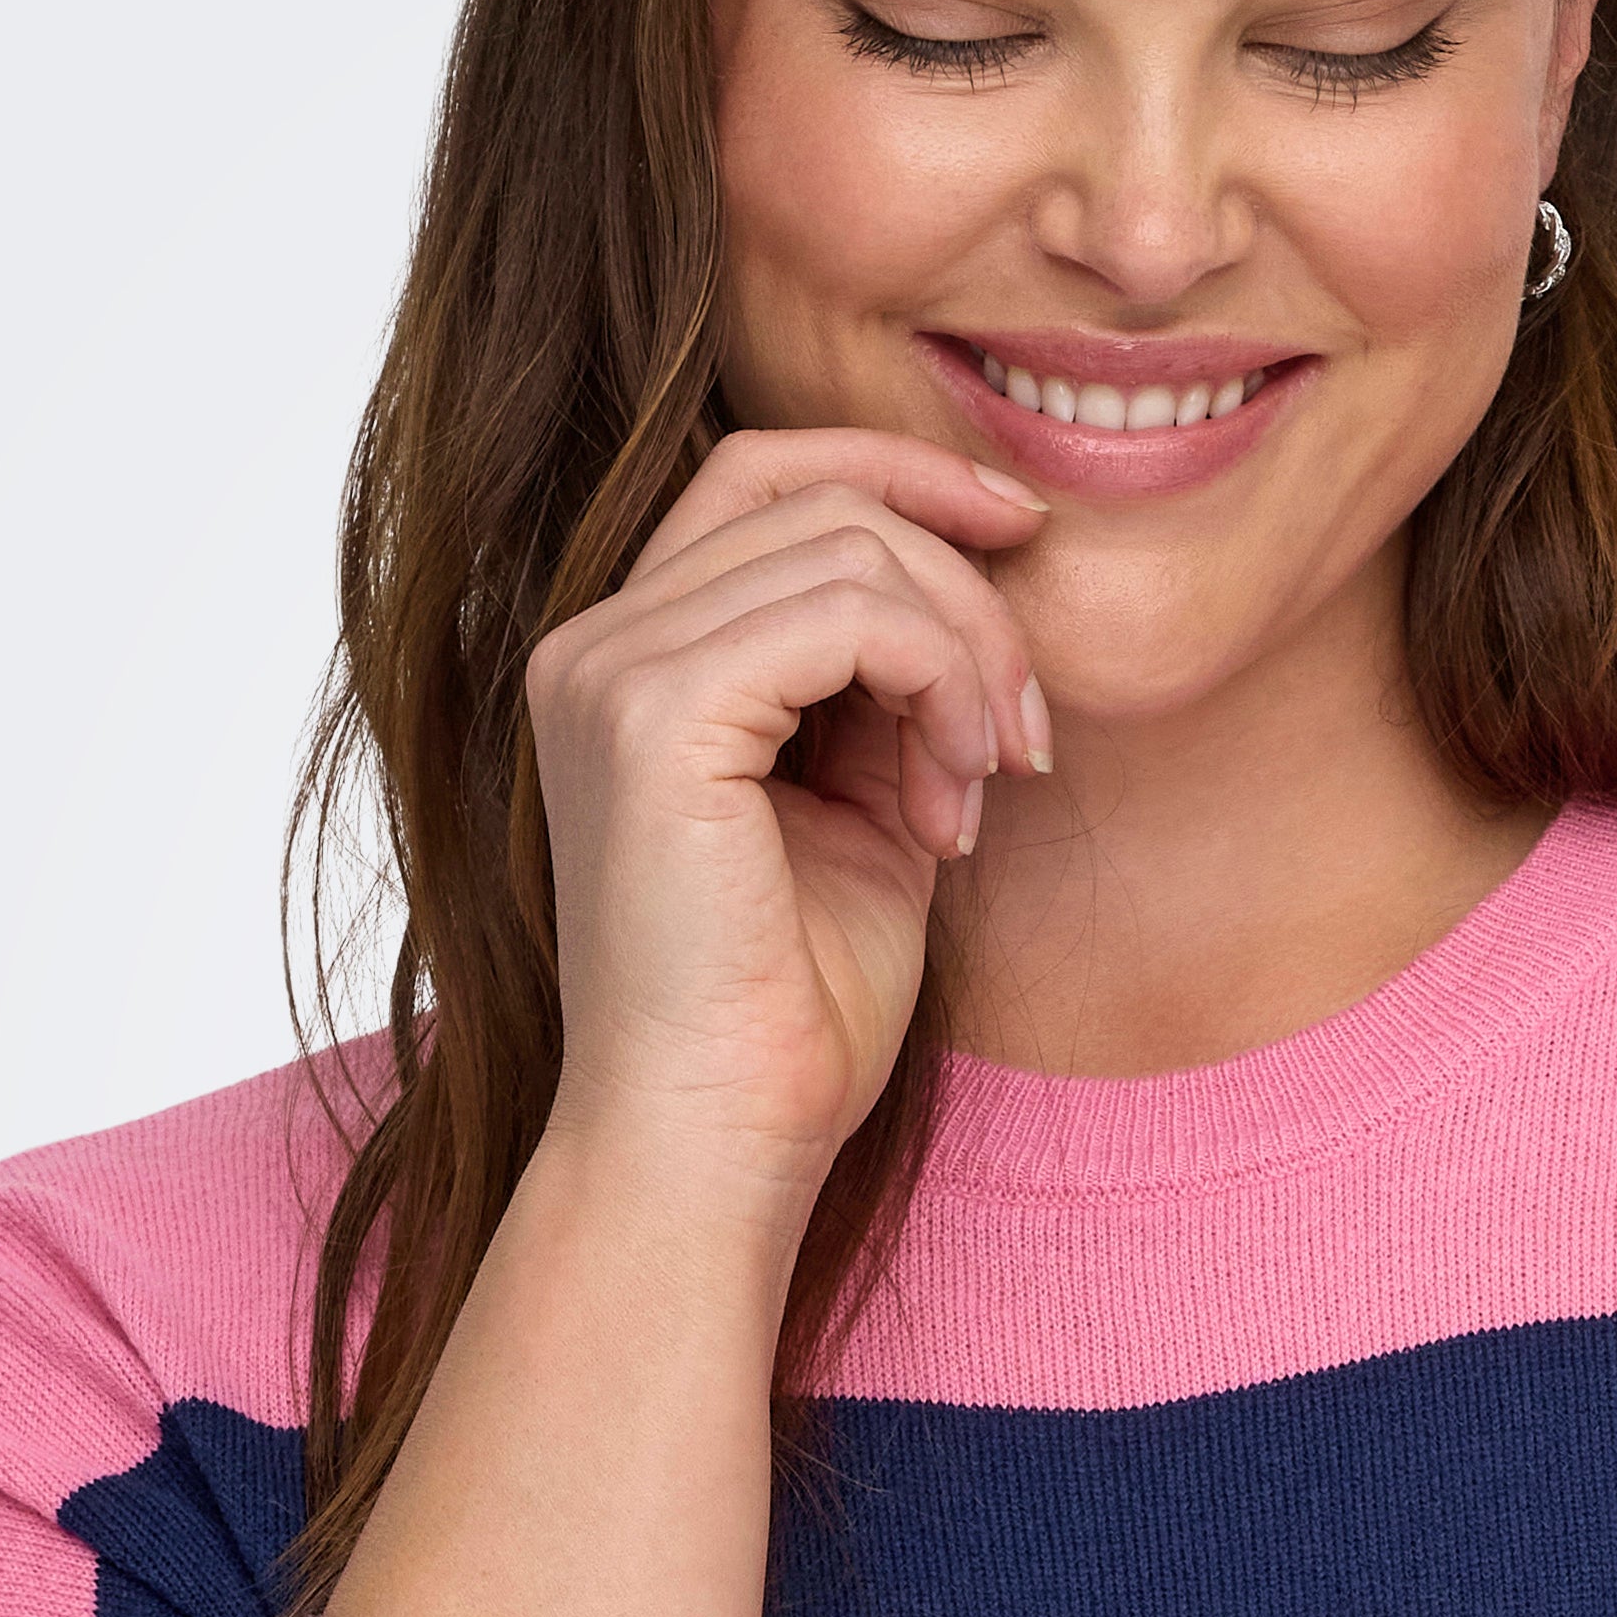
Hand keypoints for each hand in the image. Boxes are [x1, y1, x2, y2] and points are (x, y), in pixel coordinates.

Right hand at [523, 429, 1050, 1192]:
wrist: (721, 1139)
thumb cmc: (791, 1007)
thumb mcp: (861, 807)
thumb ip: (885, 687)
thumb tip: (973, 583)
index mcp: (627, 662)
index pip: (762, 479)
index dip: (901, 477)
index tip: (1022, 532)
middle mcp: (593, 647)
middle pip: (818, 498)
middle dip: (964, 595)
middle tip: (1023, 741)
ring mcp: (609, 671)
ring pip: (849, 548)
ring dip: (965, 661)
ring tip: (981, 793)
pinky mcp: (653, 714)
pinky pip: (851, 614)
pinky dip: (940, 685)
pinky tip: (952, 806)